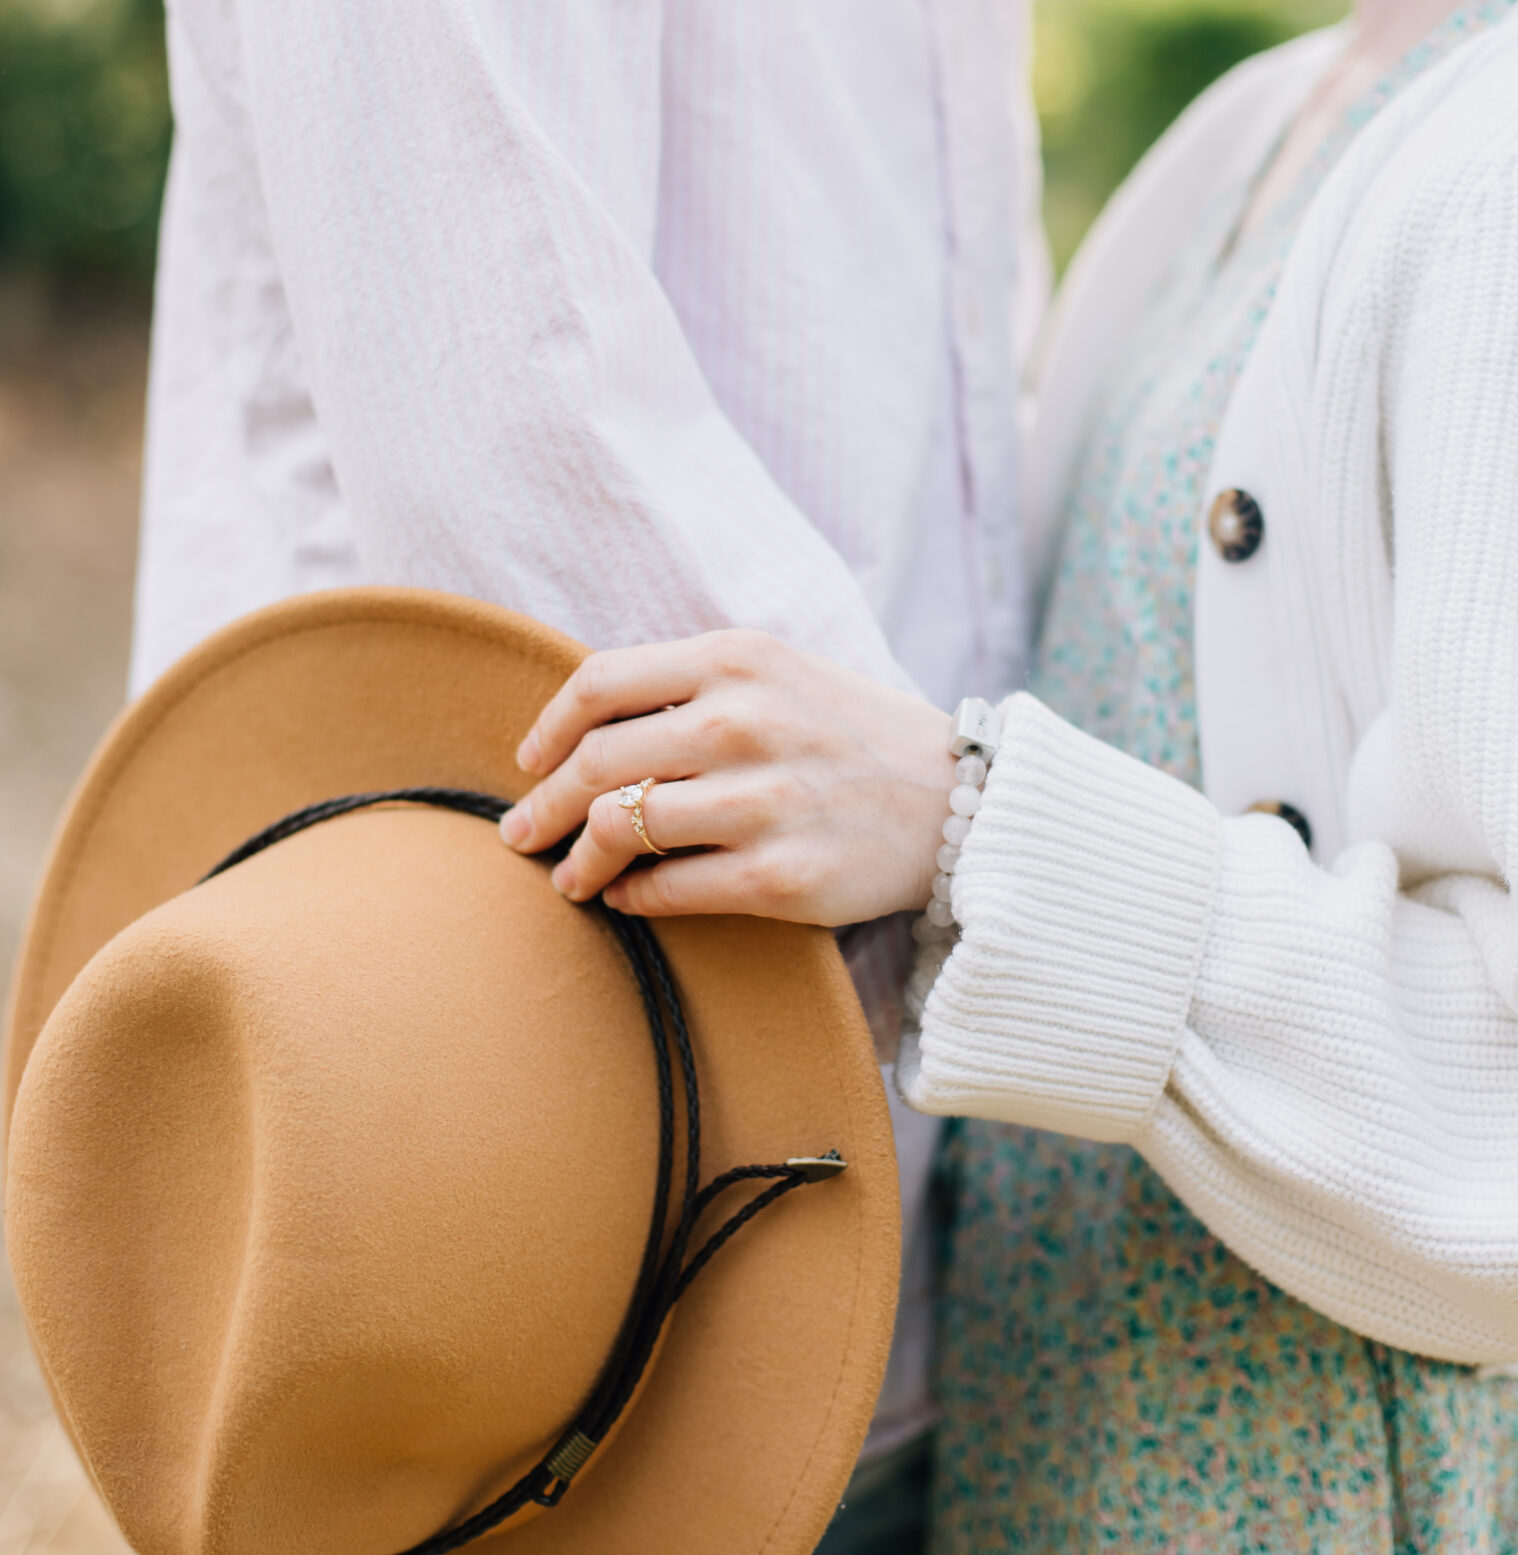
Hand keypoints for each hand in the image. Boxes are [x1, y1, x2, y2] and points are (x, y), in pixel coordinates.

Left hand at [498, 630, 955, 926]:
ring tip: (570, 877)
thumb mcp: (777, 675)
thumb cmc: (850, 736)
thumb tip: (581, 732)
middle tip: (522, 834)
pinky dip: (631, 896)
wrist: (959, 800)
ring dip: (577, 860)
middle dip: (542, 806)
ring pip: (619, 827)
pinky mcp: (781, 878)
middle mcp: (745, 721)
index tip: (529, 763)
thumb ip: (690, 686)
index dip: (547, 730)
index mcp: (738, 658)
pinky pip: (667, 889)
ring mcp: (764, 801)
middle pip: (596, 763)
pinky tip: (627, 896)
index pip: (599, 684)